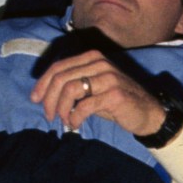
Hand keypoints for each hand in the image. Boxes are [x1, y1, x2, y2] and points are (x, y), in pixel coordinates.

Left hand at [30, 49, 165, 136]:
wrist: (148, 113)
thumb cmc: (116, 102)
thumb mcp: (92, 90)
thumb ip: (72, 87)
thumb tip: (44, 96)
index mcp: (92, 58)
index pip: (59, 66)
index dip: (43, 83)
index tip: (35, 99)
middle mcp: (100, 63)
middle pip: (61, 77)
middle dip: (49, 98)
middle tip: (49, 115)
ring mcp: (108, 77)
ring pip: (70, 89)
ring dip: (61, 108)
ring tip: (63, 120)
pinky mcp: (115, 94)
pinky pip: (85, 105)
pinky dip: (75, 117)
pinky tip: (75, 124)